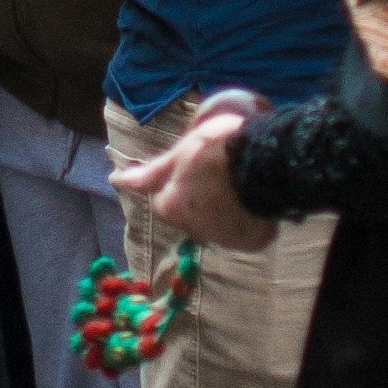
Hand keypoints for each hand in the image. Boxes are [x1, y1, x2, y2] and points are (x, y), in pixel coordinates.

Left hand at [113, 102, 271, 256]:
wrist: (271, 159)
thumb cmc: (221, 146)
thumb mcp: (182, 151)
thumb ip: (151, 172)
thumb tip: (116, 180)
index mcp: (173, 207)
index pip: (164, 201)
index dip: (177, 184)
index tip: (194, 169)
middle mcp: (196, 230)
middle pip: (191, 216)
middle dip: (199, 201)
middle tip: (218, 174)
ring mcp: (226, 238)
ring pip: (218, 225)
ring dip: (223, 210)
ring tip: (240, 184)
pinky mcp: (253, 241)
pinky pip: (245, 232)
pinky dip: (247, 219)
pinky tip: (255, 200)